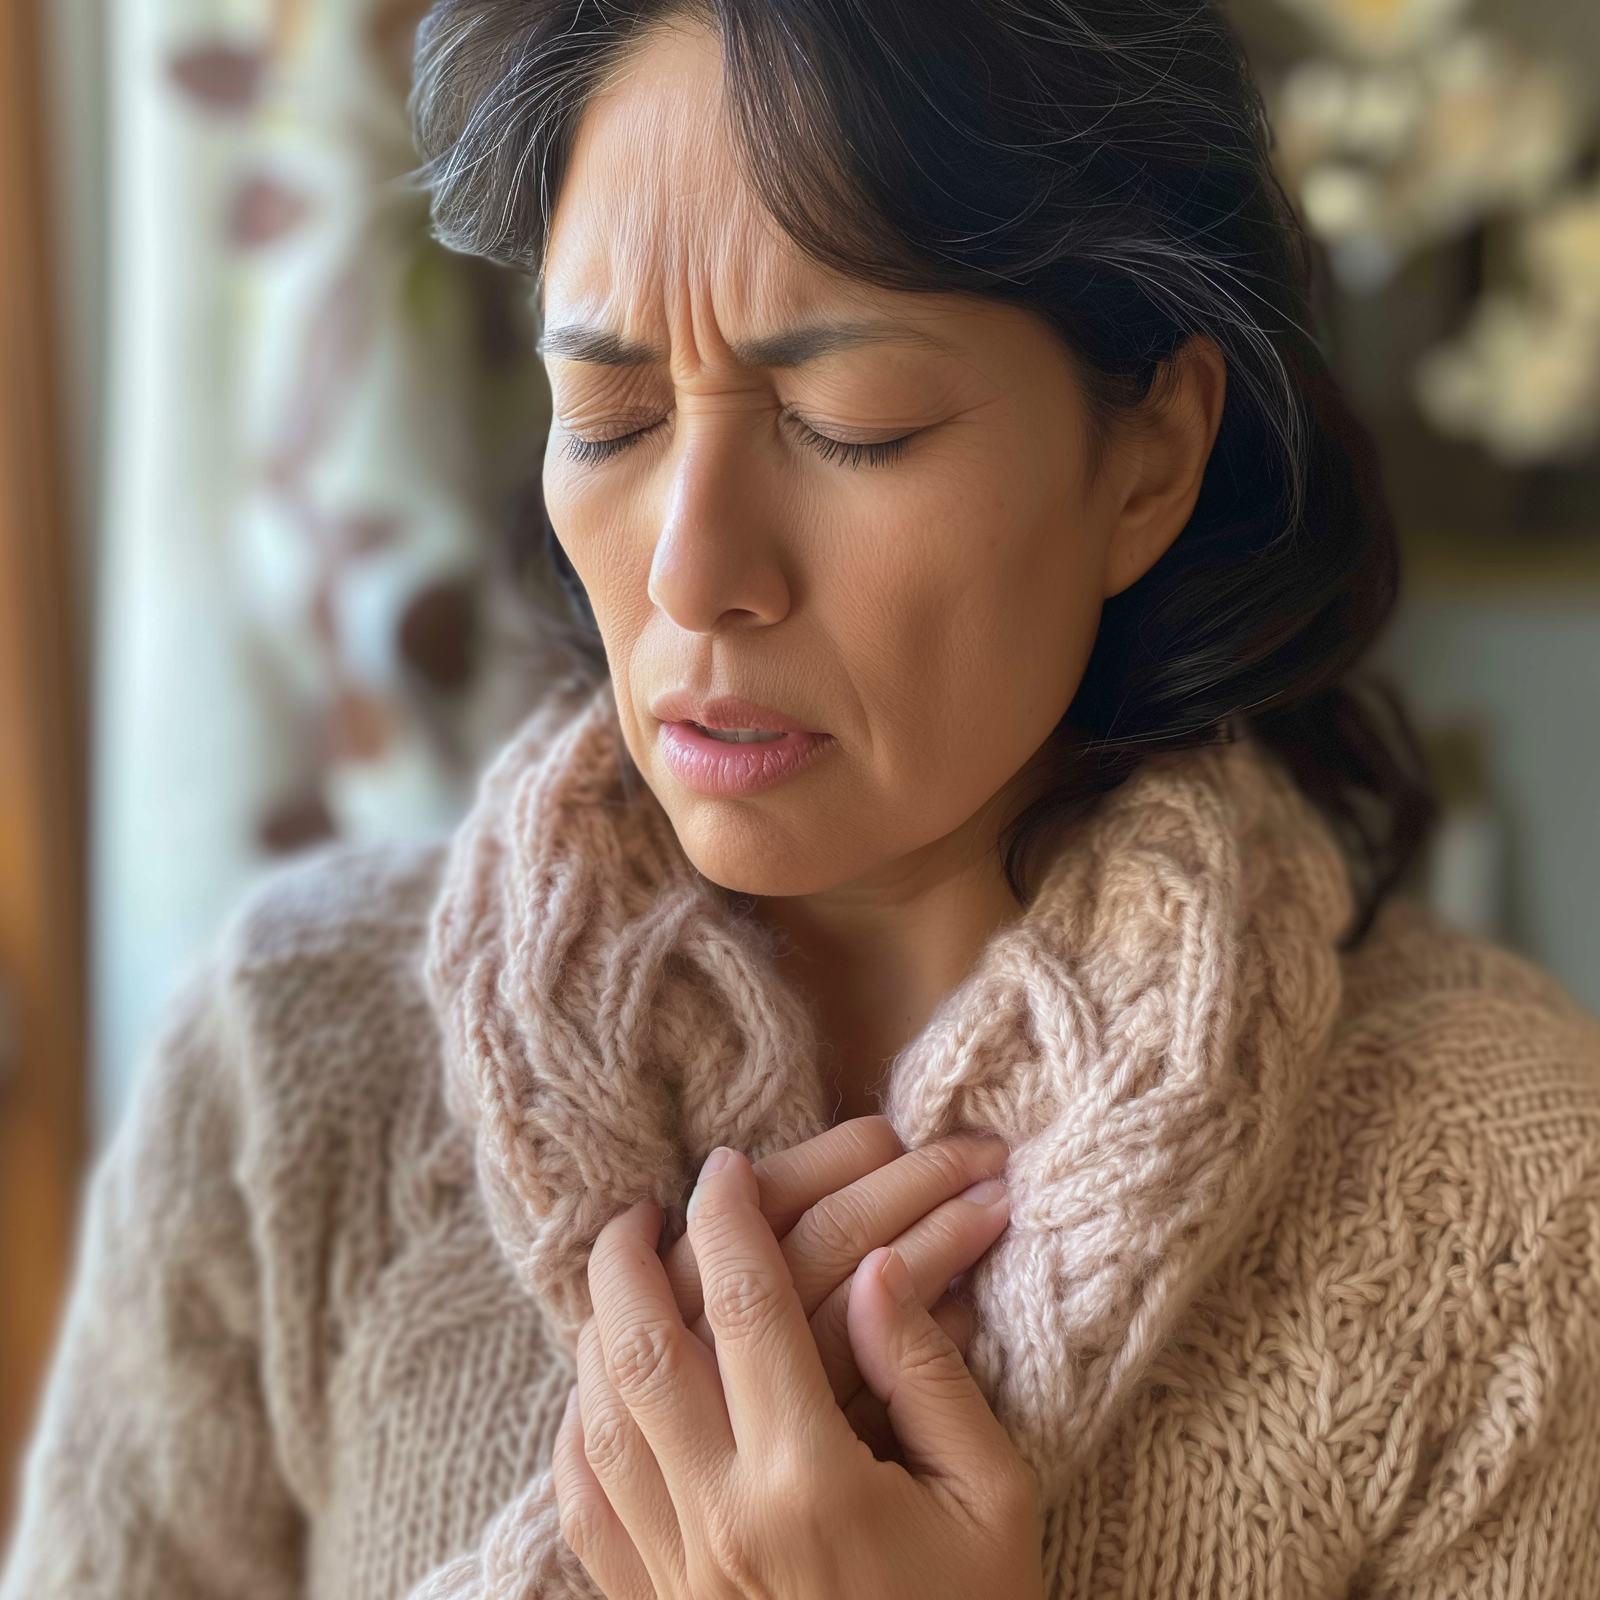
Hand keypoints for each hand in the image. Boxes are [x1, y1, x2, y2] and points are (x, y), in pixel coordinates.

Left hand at [552, 1148, 1043, 1599]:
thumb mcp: (994, 1505)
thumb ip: (931, 1381)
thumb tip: (881, 1269)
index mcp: (809, 1484)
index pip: (748, 1307)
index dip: (732, 1218)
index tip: (727, 1165)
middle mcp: (718, 1519)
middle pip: (638, 1350)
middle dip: (630, 1258)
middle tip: (645, 1207)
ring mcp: (670, 1573)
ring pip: (595, 1418)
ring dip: (597, 1331)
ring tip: (617, 1277)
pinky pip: (583, 1502)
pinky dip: (578, 1429)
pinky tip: (597, 1393)